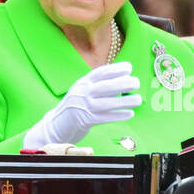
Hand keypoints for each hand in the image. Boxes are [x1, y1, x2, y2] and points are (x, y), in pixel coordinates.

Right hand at [22, 62, 141, 150]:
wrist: (55, 125)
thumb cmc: (74, 108)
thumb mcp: (82, 92)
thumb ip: (97, 87)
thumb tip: (121, 84)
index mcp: (82, 83)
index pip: (100, 72)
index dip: (115, 69)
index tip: (129, 67)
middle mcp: (82, 92)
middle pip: (105, 86)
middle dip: (122, 83)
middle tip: (136, 82)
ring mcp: (83, 106)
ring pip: (107, 102)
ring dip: (125, 101)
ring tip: (138, 99)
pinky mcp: (85, 120)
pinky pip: (105, 117)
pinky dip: (118, 115)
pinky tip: (130, 114)